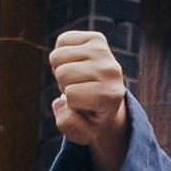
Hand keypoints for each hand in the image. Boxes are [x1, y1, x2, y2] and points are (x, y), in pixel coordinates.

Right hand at [48, 28, 132, 166]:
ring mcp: (105, 51)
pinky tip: (75, 62)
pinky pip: (62, 40)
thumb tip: (60, 101)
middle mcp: (112, 70)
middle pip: (63, 74)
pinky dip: (62, 53)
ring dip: (61, 69)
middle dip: (64, 85)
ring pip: (58, 57)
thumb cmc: (92, 115)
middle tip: (79, 89)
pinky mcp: (97, 38)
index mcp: (111, 95)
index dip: (71, 103)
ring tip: (77, 77)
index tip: (84, 105)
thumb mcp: (82, 132)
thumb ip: (68, 125)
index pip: (71, 95)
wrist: (107, 97)